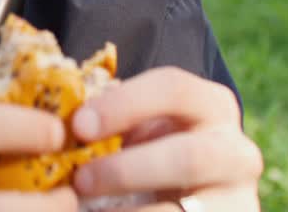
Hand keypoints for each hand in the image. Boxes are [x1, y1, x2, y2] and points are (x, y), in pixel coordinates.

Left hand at [69, 67, 261, 210]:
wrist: (191, 200)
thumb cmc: (151, 153)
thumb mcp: (140, 131)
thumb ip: (108, 122)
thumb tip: (49, 121)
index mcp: (211, 105)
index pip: (173, 88)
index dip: (124, 104)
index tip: (78, 126)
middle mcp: (237, 150)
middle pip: (189, 157)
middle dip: (127, 170)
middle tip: (79, 180)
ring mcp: (238, 200)